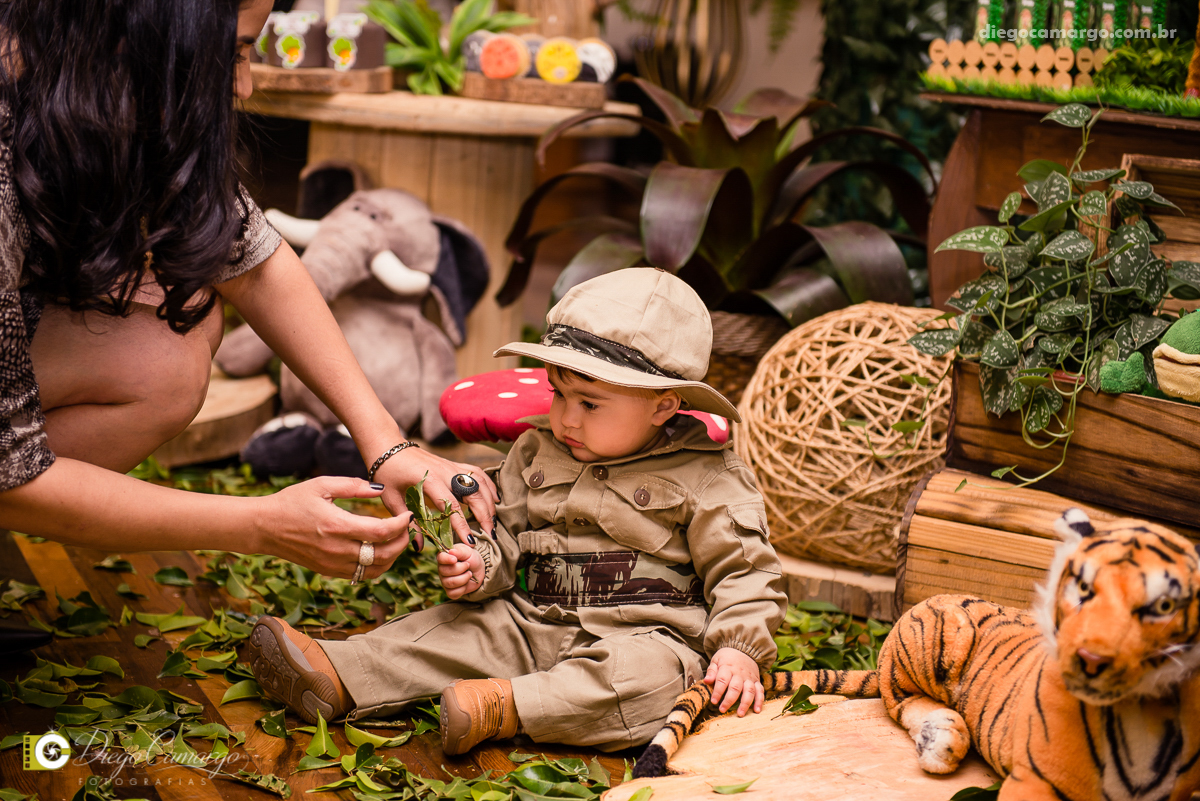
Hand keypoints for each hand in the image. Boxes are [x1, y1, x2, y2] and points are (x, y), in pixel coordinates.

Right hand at [256, 477, 413, 579]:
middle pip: (384, 554)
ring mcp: (333, 564)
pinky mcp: (329, 571)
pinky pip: (362, 575)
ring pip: (375, 569)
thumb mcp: (322, 485)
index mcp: (337, 525)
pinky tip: (379, 550)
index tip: (408, 515)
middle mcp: (337, 549)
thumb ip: (354, 486)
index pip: (381, 532)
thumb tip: (380, 489)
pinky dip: (377, 566)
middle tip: (408, 528)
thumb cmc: (292, 501)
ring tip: (397, 539)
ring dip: (393, 556)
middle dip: (402, 542)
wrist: (264, 527)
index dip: (401, 525)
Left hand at [372, 446, 498, 547]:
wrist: (389, 448)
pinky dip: (489, 485)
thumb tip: (419, 547)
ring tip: (493, 521)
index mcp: (429, 480)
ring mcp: (452, 466)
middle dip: (484, 515)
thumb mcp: (392, 500)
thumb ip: (407, 522)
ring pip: (480, 483)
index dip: (462, 524)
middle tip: (490, 535)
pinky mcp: (454, 464)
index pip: (452, 505)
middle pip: (473, 493)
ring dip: (490, 502)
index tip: (469, 541)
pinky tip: (495, 498)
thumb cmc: (387, 473)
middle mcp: (445, 471)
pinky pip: (478, 473)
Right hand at [437, 543, 483, 599]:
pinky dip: (463, 588)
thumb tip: (451, 551)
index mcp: (444, 557)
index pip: (440, 558)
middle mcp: (442, 570)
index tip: (455, 560)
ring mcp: (445, 581)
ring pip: (450, 583)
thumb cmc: (471, 558)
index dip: (446, 559)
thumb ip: (460, 551)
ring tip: (469, 573)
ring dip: (464, 578)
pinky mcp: (450, 591)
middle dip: (460, 569)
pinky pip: (453, 593)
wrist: (479, 570)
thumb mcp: (468, 552)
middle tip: (468, 565)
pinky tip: (466, 583)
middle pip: (445, 572)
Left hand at [704, 647, 763, 716]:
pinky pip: (760, 691)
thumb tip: (706, 681)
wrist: (743, 649)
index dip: (718, 692)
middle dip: (729, 700)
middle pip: (735, 688)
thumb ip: (712, 671)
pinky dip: (760, 701)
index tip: (713, 701)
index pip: (722, 680)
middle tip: (722, 710)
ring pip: (749, 691)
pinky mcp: (757, 681)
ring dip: (745, 703)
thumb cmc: (727, 657)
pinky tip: (757, 710)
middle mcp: (739, 674)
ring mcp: (749, 678)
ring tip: (740, 714)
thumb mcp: (716, 660)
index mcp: (727, 667)